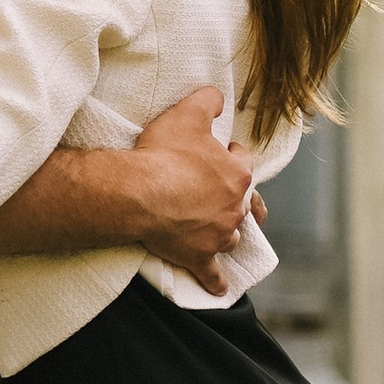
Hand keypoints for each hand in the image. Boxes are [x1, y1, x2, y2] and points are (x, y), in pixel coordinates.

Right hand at [128, 85, 254, 288]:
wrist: (140, 193)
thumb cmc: (163, 153)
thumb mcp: (187, 113)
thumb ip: (208, 100)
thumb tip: (219, 96)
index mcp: (237, 174)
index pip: (243, 161)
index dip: (230, 154)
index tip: (218, 152)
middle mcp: (234, 207)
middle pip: (243, 202)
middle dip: (235, 198)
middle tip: (219, 193)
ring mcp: (218, 235)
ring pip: (232, 236)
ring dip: (226, 233)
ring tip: (217, 230)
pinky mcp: (199, 257)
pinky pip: (213, 274)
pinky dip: (216, 281)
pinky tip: (220, 287)